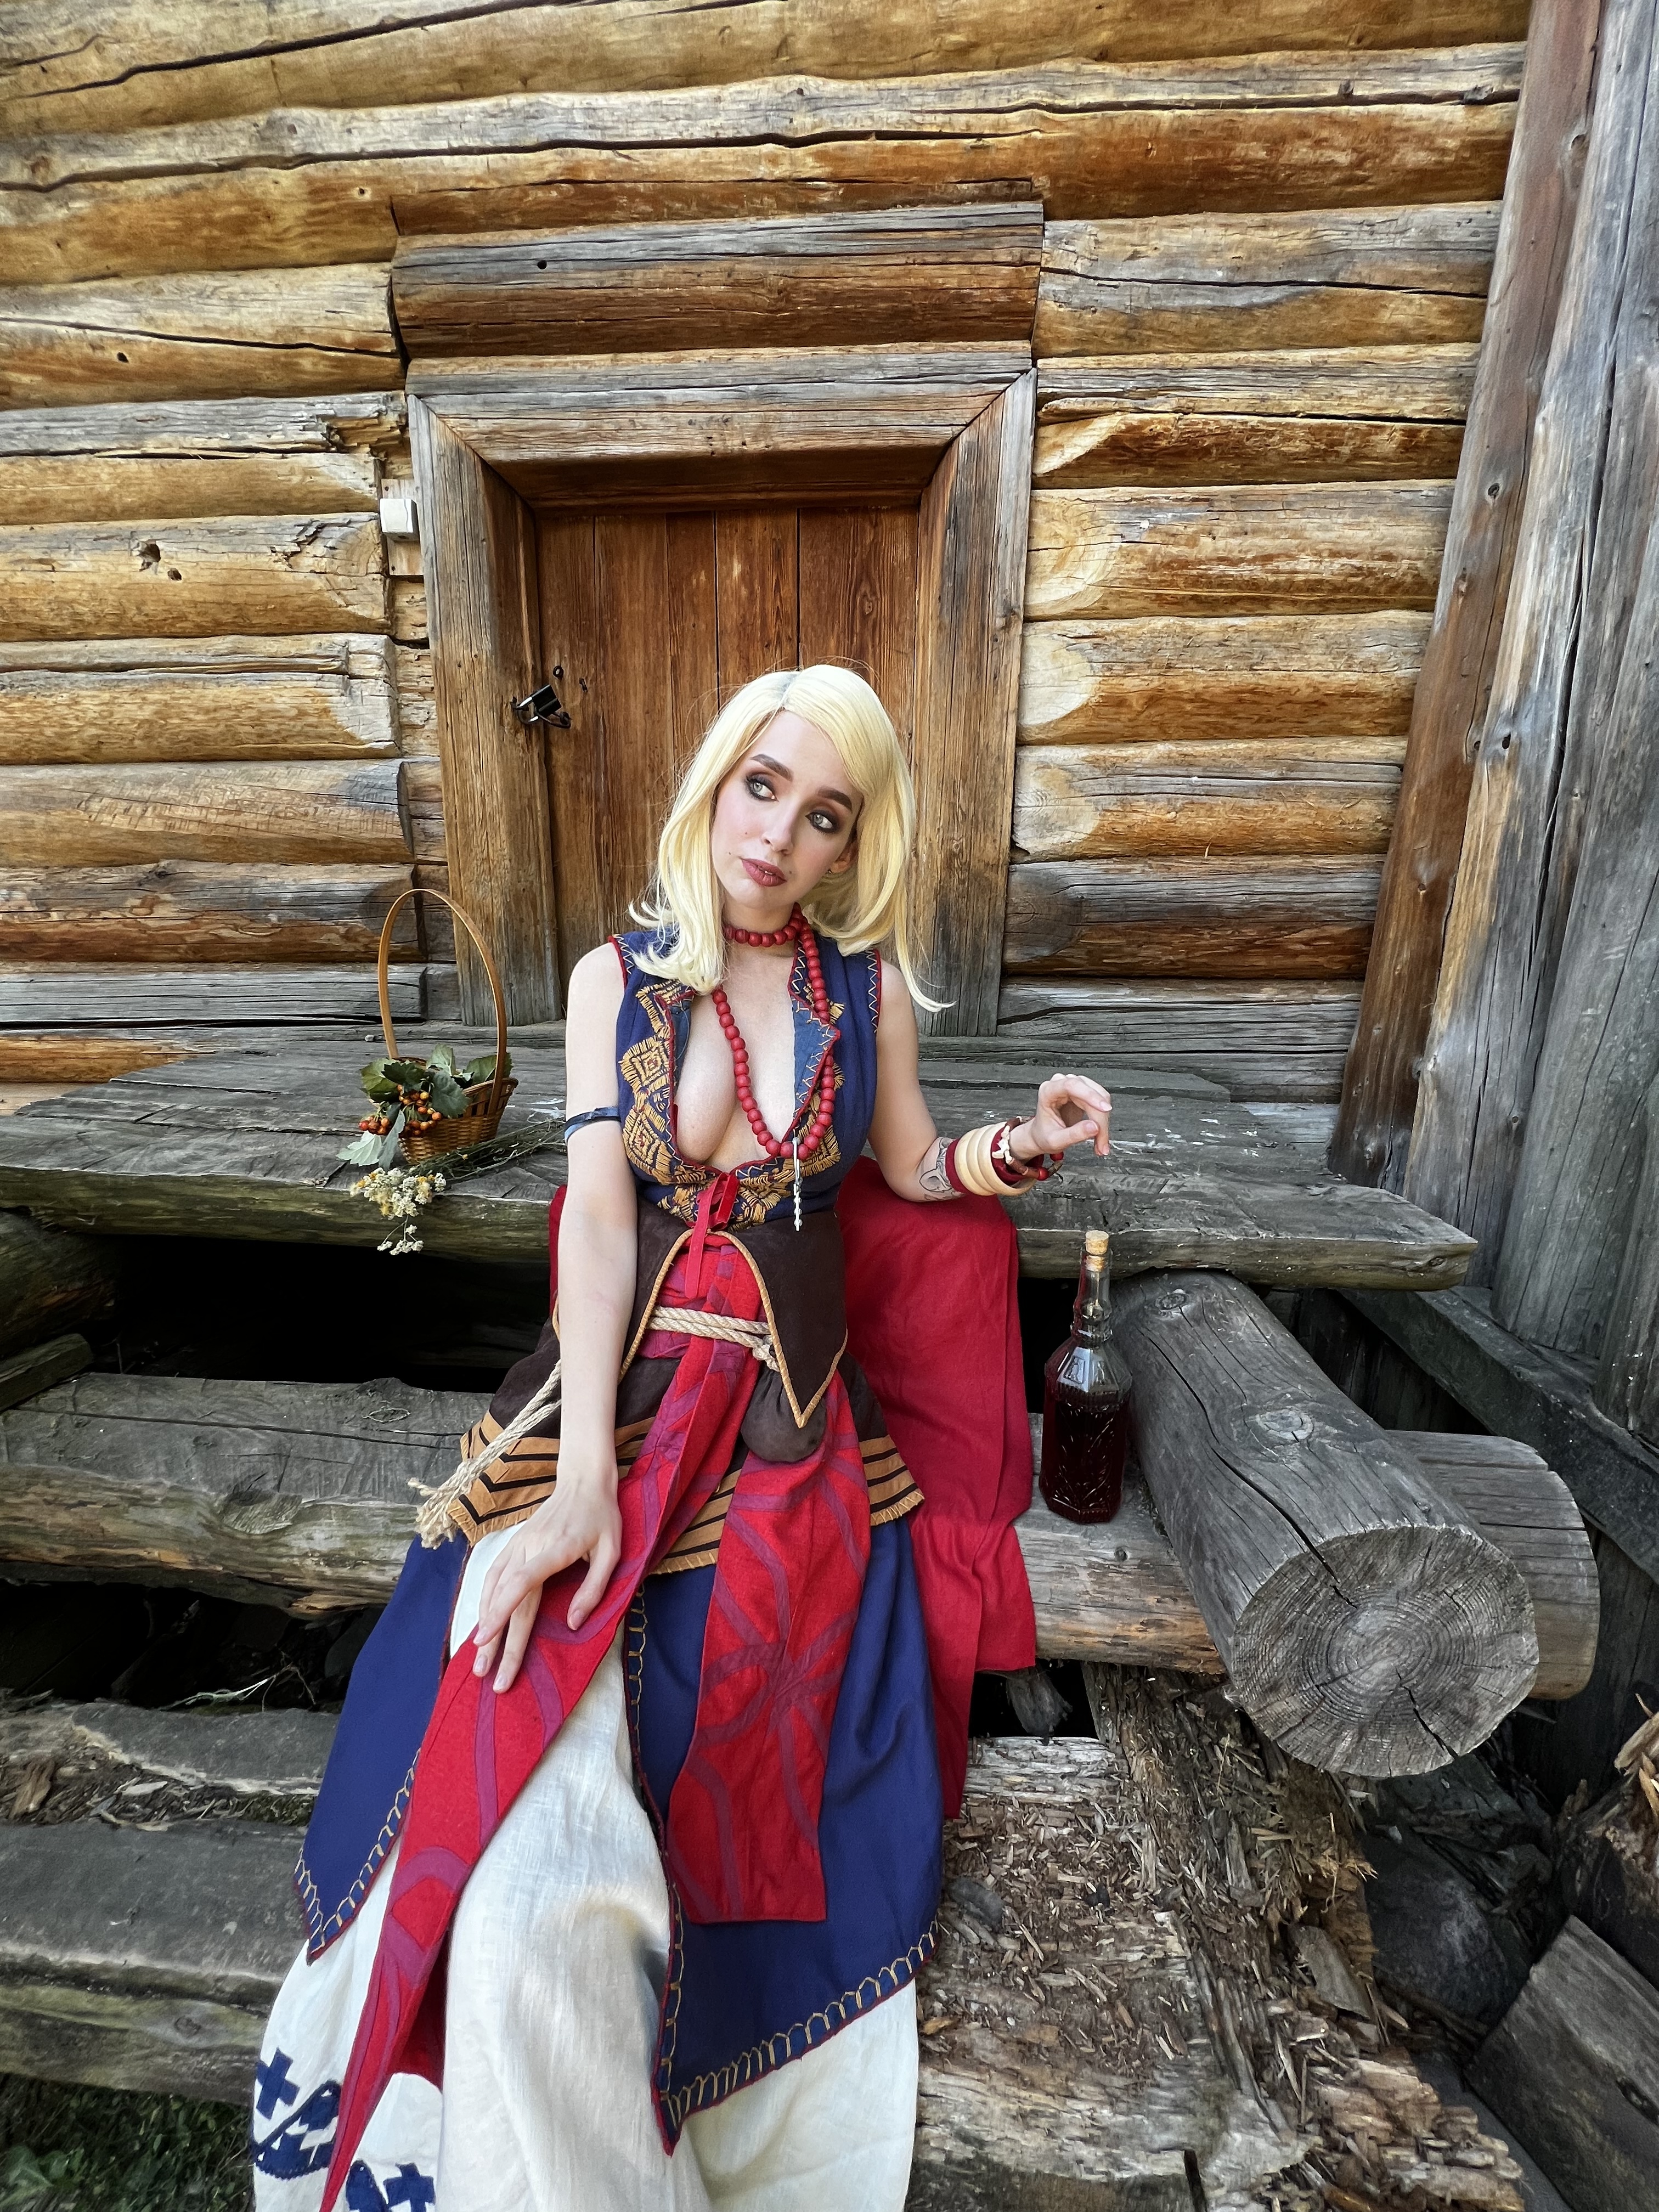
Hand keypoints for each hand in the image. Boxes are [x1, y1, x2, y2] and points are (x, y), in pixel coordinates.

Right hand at [472, 1456, 622, 1692]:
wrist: (583, 1481)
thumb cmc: (602, 1519)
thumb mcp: (612, 1552)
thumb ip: (594, 1589)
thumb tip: (573, 1624)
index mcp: (558, 1548)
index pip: (524, 1583)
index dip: (503, 1613)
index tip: (488, 1642)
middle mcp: (531, 1546)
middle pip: (507, 1597)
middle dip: (495, 1639)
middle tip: (485, 1675)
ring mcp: (518, 1544)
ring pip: (493, 1587)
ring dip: (484, 1623)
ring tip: (479, 1658)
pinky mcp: (514, 1543)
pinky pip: (492, 1575)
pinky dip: (484, 1601)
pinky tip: (482, 1624)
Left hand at [1010, 1073, 1111, 1163]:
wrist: (1042, 1135)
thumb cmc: (1043, 1134)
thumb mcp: (1055, 1140)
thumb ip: (1074, 1134)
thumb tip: (1094, 1127)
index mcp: (1048, 1091)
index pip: (1072, 1085)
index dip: (1090, 1095)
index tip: (1104, 1109)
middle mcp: (1061, 1084)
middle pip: (1090, 1094)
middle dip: (1100, 1119)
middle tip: (1102, 1142)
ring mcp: (1074, 1087)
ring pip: (1100, 1097)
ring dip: (1104, 1121)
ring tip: (1100, 1141)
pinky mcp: (1084, 1093)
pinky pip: (1101, 1101)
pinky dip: (1104, 1119)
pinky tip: (1100, 1133)